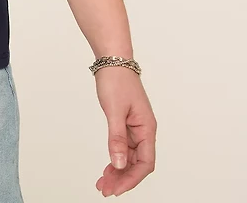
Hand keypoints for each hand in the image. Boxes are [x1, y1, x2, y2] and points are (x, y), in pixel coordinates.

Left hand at [94, 66, 156, 196]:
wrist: (112, 60)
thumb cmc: (116, 80)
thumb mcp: (114, 111)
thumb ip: (117, 138)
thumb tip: (119, 164)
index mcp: (147, 128)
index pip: (145, 163)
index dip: (132, 179)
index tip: (117, 189)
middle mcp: (144, 130)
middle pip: (137, 163)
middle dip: (122, 178)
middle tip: (105, 189)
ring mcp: (135, 127)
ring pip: (130, 157)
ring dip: (118, 171)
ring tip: (103, 183)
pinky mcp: (126, 123)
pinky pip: (124, 147)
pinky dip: (116, 158)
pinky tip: (108, 167)